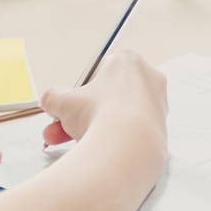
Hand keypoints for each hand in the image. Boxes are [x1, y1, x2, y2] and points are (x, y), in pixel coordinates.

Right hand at [41, 49, 168, 150]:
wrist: (126, 147)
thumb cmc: (99, 115)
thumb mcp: (62, 101)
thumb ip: (53, 97)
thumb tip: (50, 101)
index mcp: (128, 61)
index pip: (100, 71)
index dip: (81, 90)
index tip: (69, 104)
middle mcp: (148, 79)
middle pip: (107, 96)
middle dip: (81, 114)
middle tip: (62, 127)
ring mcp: (157, 104)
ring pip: (117, 115)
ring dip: (94, 127)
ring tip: (74, 140)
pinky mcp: (160, 128)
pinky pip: (129, 131)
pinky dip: (113, 138)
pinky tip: (97, 149)